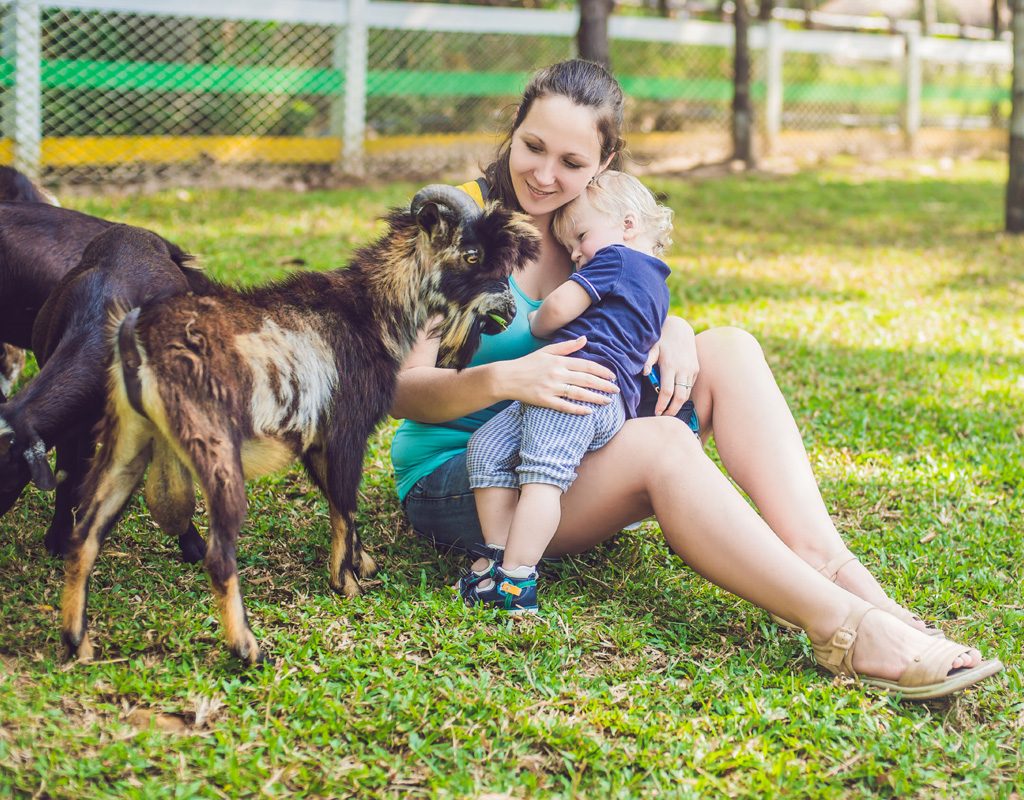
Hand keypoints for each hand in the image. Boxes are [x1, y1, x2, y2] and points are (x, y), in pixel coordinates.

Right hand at [498, 336, 618, 414]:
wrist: (506, 377)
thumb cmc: (527, 363)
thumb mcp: (546, 351)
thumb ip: (567, 346)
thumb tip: (585, 339)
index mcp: (559, 361)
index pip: (586, 365)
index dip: (601, 371)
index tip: (613, 376)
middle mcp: (557, 373)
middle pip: (586, 380)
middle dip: (604, 385)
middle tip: (616, 390)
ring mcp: (551, 388)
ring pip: (578, 393)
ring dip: (595, 398)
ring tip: (607, 401)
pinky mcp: (544, 400)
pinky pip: (564, 406)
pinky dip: (577, 409)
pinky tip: (588, 411)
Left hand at [643, 316, 698, 416]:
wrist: (680, 328)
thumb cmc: (662, 339)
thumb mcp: (652, 347)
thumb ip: (647, 360)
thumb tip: (643, 373)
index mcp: (670, 366)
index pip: (666, 392)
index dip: (662, 405)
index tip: (656, 413)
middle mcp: (683, 369)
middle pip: (680, 397)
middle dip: (673, 410)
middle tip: (664, 417)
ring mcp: (691, 370)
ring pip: (687, 393)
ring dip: (679, 404)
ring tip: (669, 410)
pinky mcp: (696, 369)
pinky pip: (690, 386)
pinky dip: (684, 394)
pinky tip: (676, 399)